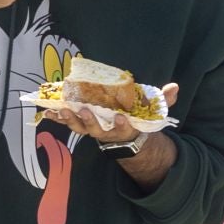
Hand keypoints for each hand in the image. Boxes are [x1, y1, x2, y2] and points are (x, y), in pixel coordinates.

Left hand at [42, 82, 177, 145]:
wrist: (126, 137)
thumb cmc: (138, 119)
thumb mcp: (153, 112)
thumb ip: (165, 100)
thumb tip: (175, 87)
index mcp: (125, 128)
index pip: (125, 128)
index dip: (122, 124)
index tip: (121, 118)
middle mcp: (107, 132)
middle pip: (97, 130)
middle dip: (90, 121)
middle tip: (84, 111)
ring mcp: (93, 129)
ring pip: (80, 128)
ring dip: (70, 120)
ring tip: (62, 110)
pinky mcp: (82, 125)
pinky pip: (68, 123)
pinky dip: (58, 118)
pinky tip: (48, 111)